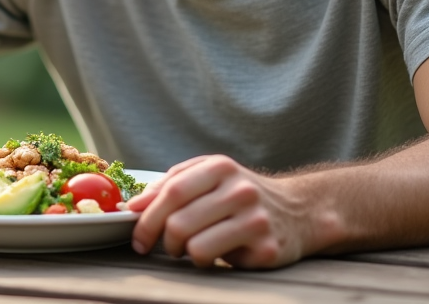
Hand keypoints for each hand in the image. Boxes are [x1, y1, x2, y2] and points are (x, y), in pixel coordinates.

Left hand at [127, 155, 312, 268]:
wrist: (298, 211)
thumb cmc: (239, 194)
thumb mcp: (207, 176)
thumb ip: (169, 185)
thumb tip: (130, 207)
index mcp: (220, 167)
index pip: (172, 191)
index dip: (147, 217)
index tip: (136, 236)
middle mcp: (240, 190)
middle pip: (179, 221)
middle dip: (162, 240)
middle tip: (166, 246)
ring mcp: (255, 219)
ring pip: (195, 245)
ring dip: (183, 253)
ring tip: (190, 249)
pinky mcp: (266, 248)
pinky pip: (216, 260)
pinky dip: (206, 261)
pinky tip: (216, 254)